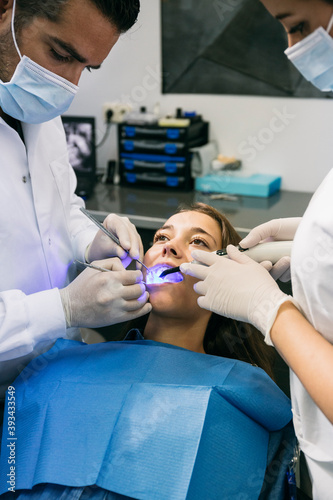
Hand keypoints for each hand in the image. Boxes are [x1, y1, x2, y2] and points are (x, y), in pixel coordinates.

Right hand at [60, 258, 151, 327]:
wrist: (69, 307)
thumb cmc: (82, 286)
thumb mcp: (93, 267)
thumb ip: (113, 262)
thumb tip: (128, 269)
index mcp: (108, 279)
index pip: (134, 276)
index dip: (138, 276)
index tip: (137, 277)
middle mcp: (113, 293)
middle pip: (139, 289)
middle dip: (141, 286)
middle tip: (140, 286)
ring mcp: (115, 307)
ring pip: (139, 302)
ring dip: (144, 297)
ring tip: (143, 295)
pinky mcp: (116, 318)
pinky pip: (136, 314)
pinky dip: (145, 309)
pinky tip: (147, 305)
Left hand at [86, 214, 143, 268]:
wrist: (102, 252)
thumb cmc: (100, 248)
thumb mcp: (104, 248)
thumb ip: (113, 249)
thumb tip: (124, 253)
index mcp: (112, 220)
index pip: (120, 227)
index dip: (124, 237)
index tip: (127, 247)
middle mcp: (123, 222)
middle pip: (131, 233)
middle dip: (133, 246)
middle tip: (134, 256)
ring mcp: (130, 229)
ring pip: (137, 240)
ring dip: (137, 251)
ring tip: (137, 262)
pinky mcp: (135, 238)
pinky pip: (139, 246)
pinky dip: (139, 255)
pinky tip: (139, 263)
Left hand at [180, 247, 297, 344]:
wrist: (261, 303)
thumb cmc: (259, 283)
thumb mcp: (251, 264)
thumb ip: (238, 256)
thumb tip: (230, 248)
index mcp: (221, 264)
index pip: (204, 256)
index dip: (197, 254)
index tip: (193, 254)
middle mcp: (212, 275)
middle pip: (194, 269)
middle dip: (187, 268)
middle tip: (183, 267)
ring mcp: (210, 289)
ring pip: (197, 287)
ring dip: (200, 286)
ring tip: (204, 287)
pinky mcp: (211, 303)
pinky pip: (201, 301)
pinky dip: (204, 300)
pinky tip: (209, 301)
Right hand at [239, 218, 300, 281]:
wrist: (313, 233)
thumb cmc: (295, 227)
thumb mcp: (274, 226)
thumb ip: (257, 233)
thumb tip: (242, 244)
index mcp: (263, 248)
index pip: (251, 258)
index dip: (248, 261)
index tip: (247, 261)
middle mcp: (270, 258)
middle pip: (260, 269)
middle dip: (262, 267)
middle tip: (268, 263)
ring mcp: (280, 266)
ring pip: (271, 274)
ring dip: (277, 268)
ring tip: (286, 258)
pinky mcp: (290, 272)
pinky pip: (284, 277)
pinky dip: (287, 271)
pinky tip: (293, 261)